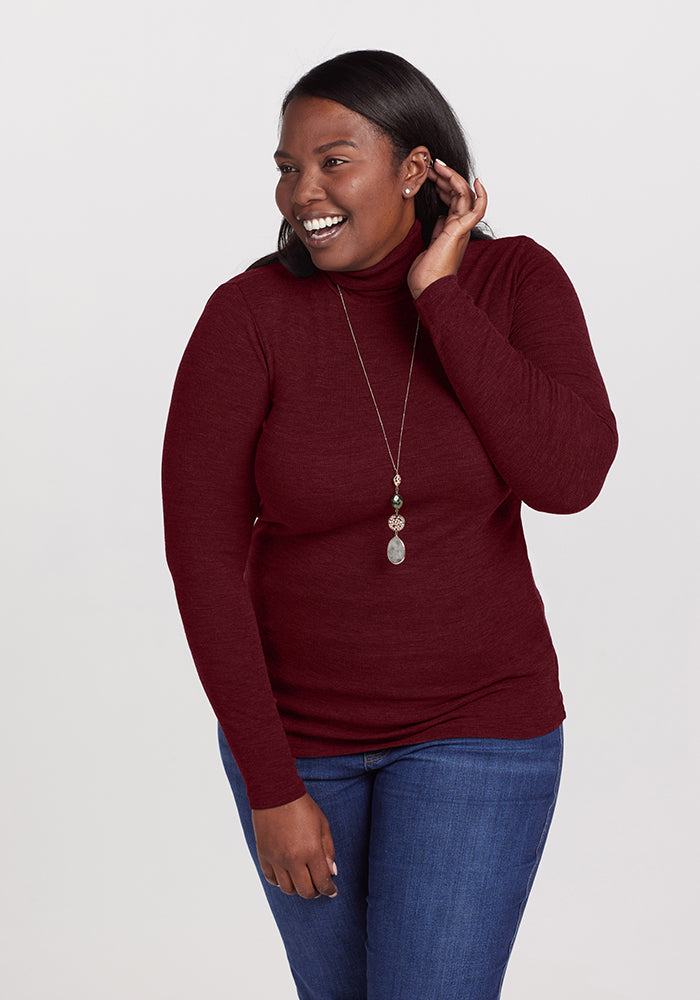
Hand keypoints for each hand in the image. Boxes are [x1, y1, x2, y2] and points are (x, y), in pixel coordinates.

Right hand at [251, 792, 337, 899]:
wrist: (276, 793)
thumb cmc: (302, 806)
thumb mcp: (323, 825)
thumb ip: (328, 850)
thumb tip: (332, 872)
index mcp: (311, 851)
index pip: (322, 882)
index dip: (329, 889)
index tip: (332, 891)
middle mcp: (293, 859)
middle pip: (305, 891)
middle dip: (315, 892)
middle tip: (318, 887)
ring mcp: (276, 859)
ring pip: (287, 889)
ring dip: (297, 889)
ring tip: (302, 880)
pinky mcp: (264, 855)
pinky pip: (271, 879)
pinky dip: (280, 881)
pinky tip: (287, 874)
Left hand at [407, 162, 486, 298]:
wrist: (428, 288)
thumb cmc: (426, 272)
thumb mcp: (430, 243)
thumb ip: (438, 229)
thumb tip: (441, 216)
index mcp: (453, 229)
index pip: (453, 200)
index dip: (443, 185)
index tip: (431, 175)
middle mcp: (460, 227)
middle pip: (459, 194)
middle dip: (446, 176)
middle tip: (432, 164)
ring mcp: (461, 228)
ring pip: (464, 195)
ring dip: (452, 177)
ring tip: (438, 165)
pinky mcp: (460, 230)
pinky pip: (477, 209)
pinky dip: (481, 195)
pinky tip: (477, 182)